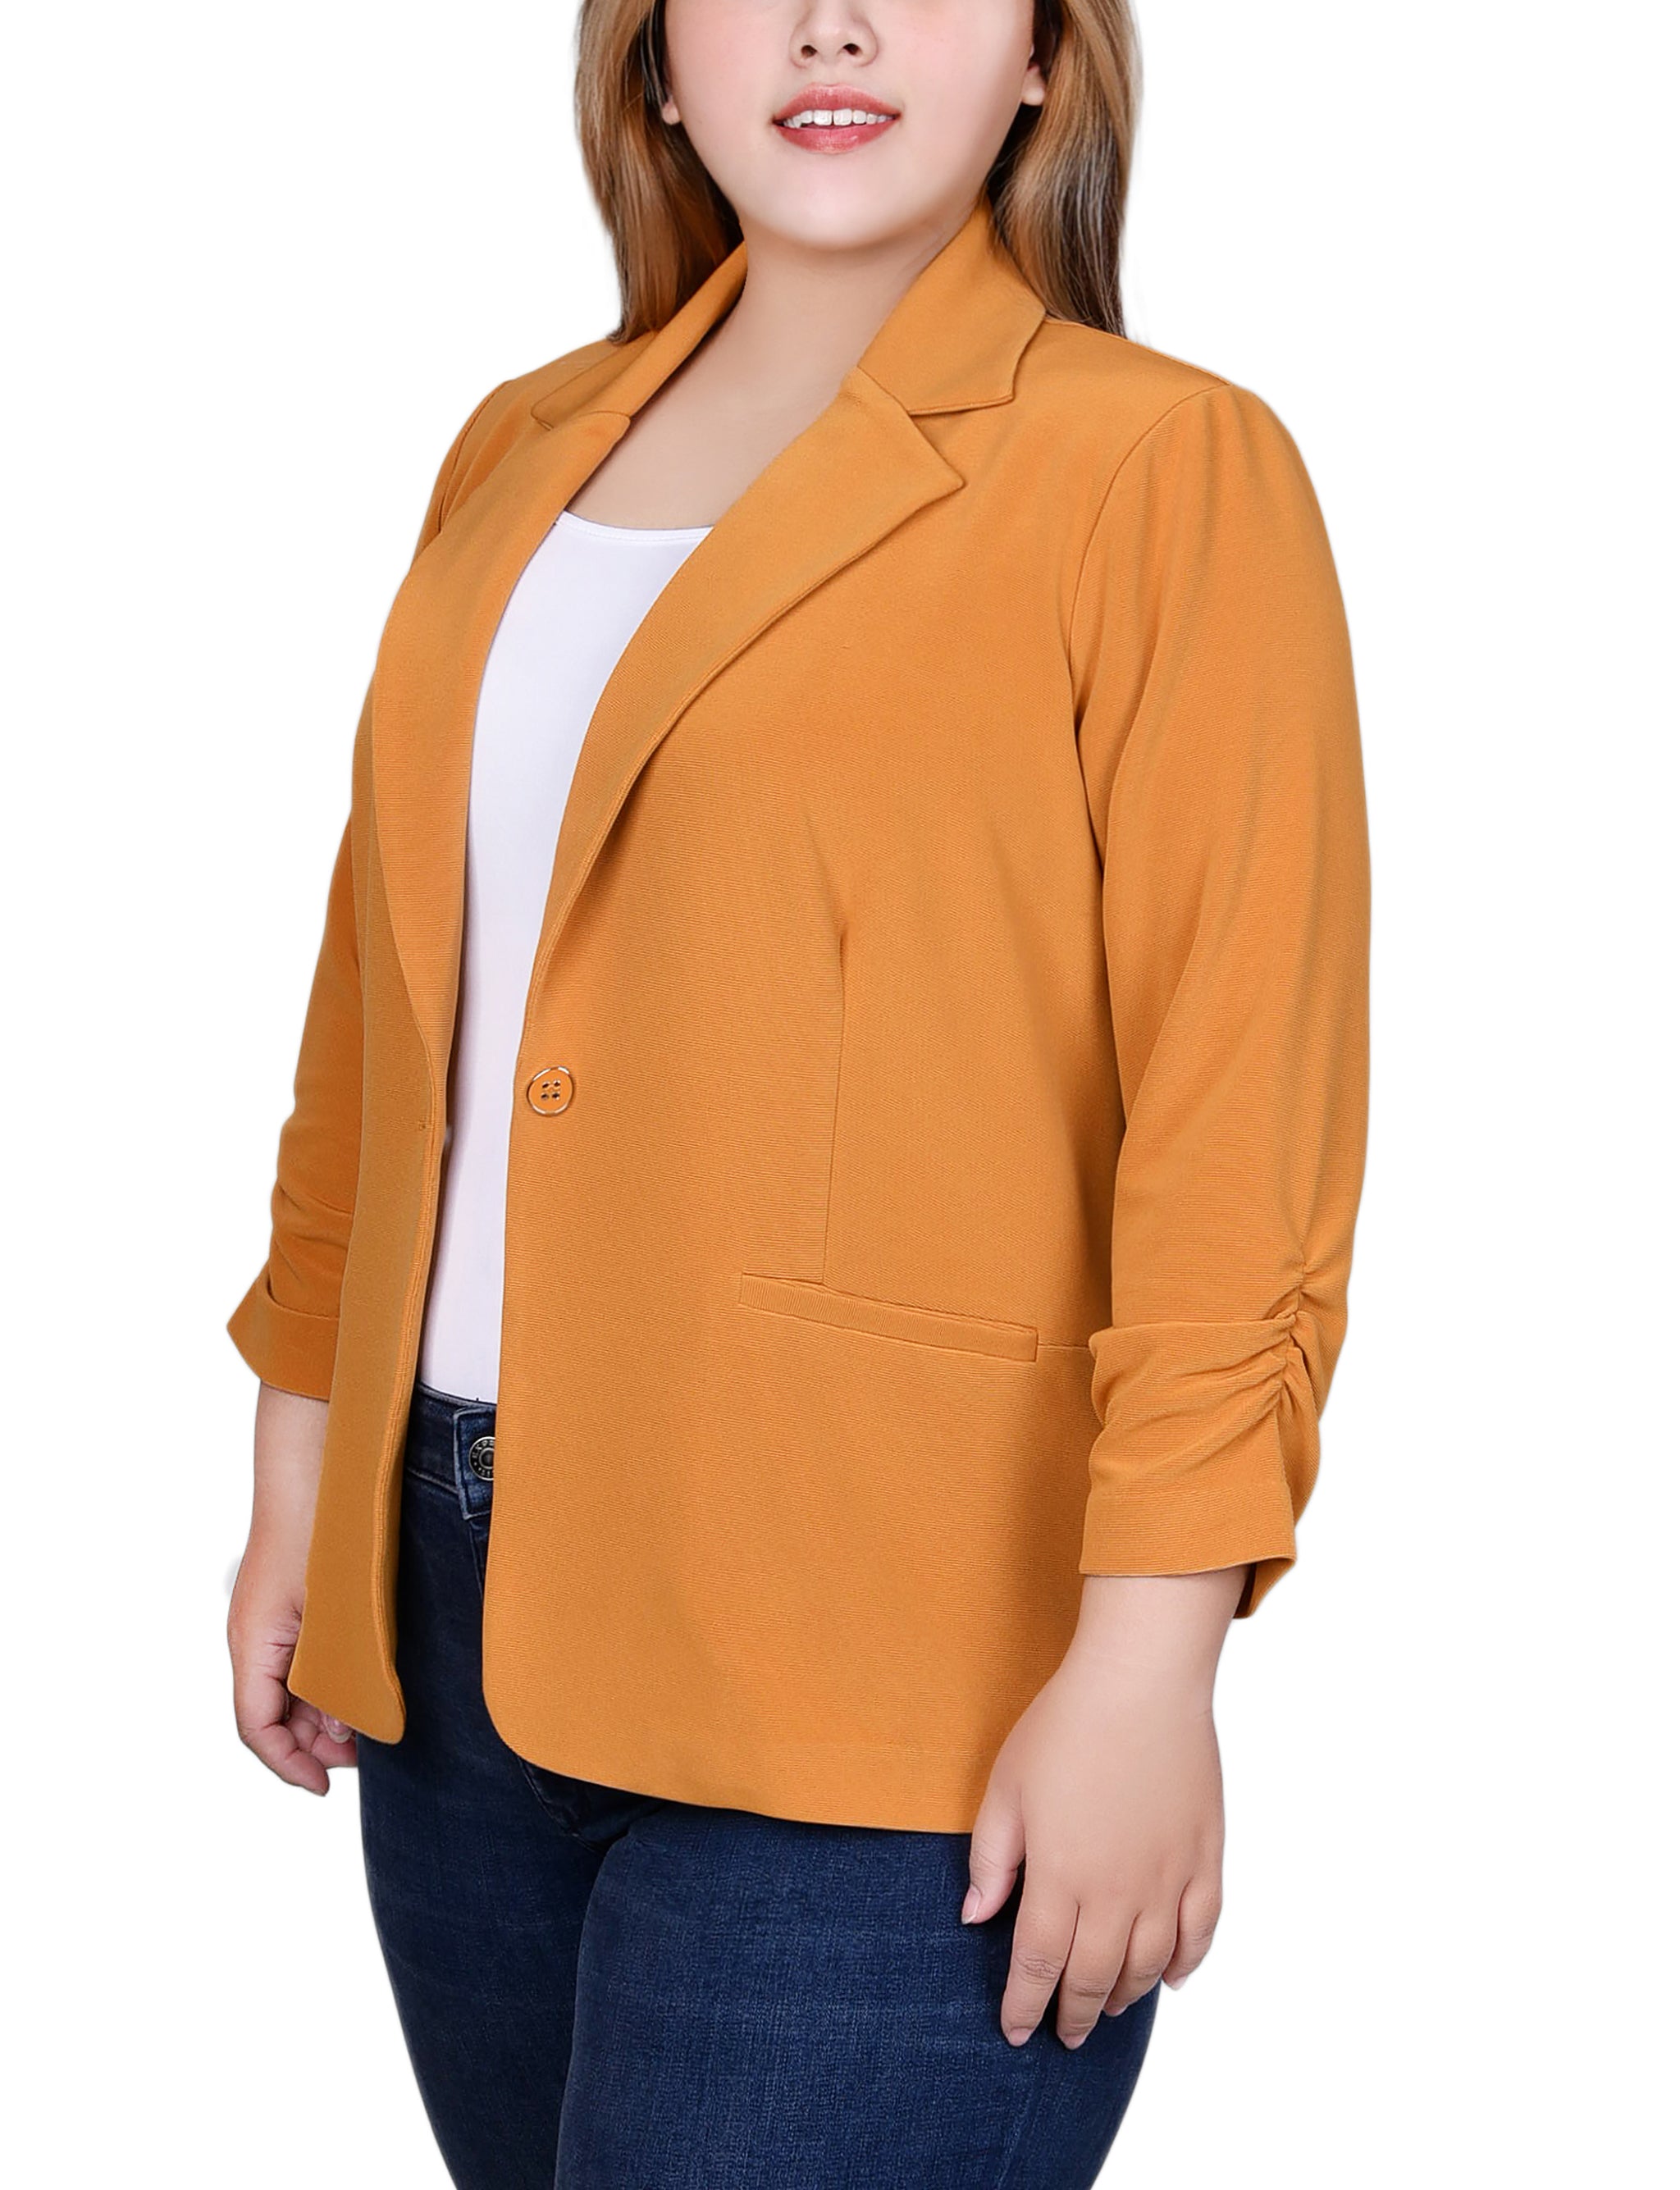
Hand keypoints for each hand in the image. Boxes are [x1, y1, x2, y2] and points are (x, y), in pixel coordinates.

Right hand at [226, 1381, 358, 1794]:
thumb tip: (351, 1732)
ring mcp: (271, 1618)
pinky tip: (363, 1681)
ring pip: (288, 1687)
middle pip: (273, 1714)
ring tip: (369, 1722)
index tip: (328, 1786)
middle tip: (365, 1753)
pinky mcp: (292, 1601)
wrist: (314, 1461)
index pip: (257, 1729)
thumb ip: (340, 1675)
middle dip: (314, 1743)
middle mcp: (254, 1636)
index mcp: (253, 1644)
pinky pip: (300, 1657)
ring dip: (324, 1712)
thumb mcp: (335, 1615)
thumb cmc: (325, 1530)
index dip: (290, 1766)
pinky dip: (327, 1678)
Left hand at [963, 1567, 1244, 2047]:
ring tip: (1108, 2006)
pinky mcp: (1205, 1859)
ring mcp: (1167, 1879)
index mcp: (1059, 1877)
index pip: (1038, 1965)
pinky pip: (1200, 1932)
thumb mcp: (1005, 1788)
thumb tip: (975, 1917)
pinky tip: (1169, 1978)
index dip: (1024, 2006)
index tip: (1015, 2031)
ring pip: (1148, 1966)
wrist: (1141, 1681)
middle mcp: (1116, 1892)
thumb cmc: (1065, 1726)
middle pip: (1094, 1977)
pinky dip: (1185, 1964)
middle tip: (1064, 2034)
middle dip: (1074, 2015)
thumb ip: (990, 1859)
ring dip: (1125, 1995)